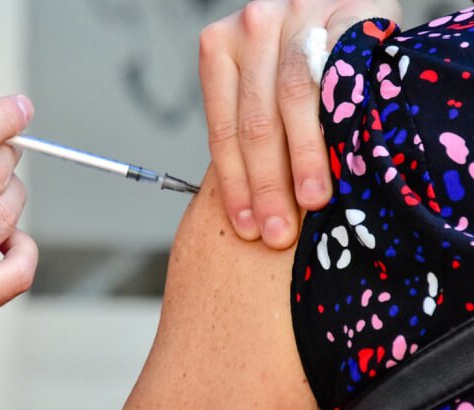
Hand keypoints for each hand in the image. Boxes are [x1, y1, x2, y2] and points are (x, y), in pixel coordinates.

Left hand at [199, 0, 400, 248]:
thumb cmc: (299, 52)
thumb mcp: (262, 79)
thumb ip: (252, 122)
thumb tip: (254, 203)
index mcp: (219, 48)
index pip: (223, 129)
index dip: (234, 184)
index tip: (247, 227)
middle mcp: (251, 27)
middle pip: (255, 122)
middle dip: (265, 184)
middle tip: (278, 231)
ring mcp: (297, 15)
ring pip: (294, 99)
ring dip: (302, 158)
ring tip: (311, 203)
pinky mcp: (346, 11)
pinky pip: (341, 72)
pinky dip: (342, 116)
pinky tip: (344, 155)